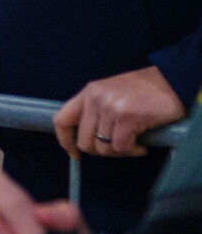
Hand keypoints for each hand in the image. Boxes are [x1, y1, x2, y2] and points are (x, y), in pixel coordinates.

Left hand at [52, 65, 185, 158]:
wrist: (171, 81)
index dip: (65, 141)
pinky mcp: (126, 117)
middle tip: (117, 148)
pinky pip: (120, 147)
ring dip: (119, 151)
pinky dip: (132, 151)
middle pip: (83, 141)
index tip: (74, 153)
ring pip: (102, 147)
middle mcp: (95, 99)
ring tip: (133, 143)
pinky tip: (141, 145)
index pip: (61, 120)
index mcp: (88, 93)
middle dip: (100, 151)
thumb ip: (95, 111)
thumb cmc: (144, 91)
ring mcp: (109, 108)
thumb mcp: (110, 94)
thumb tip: (86, 138)